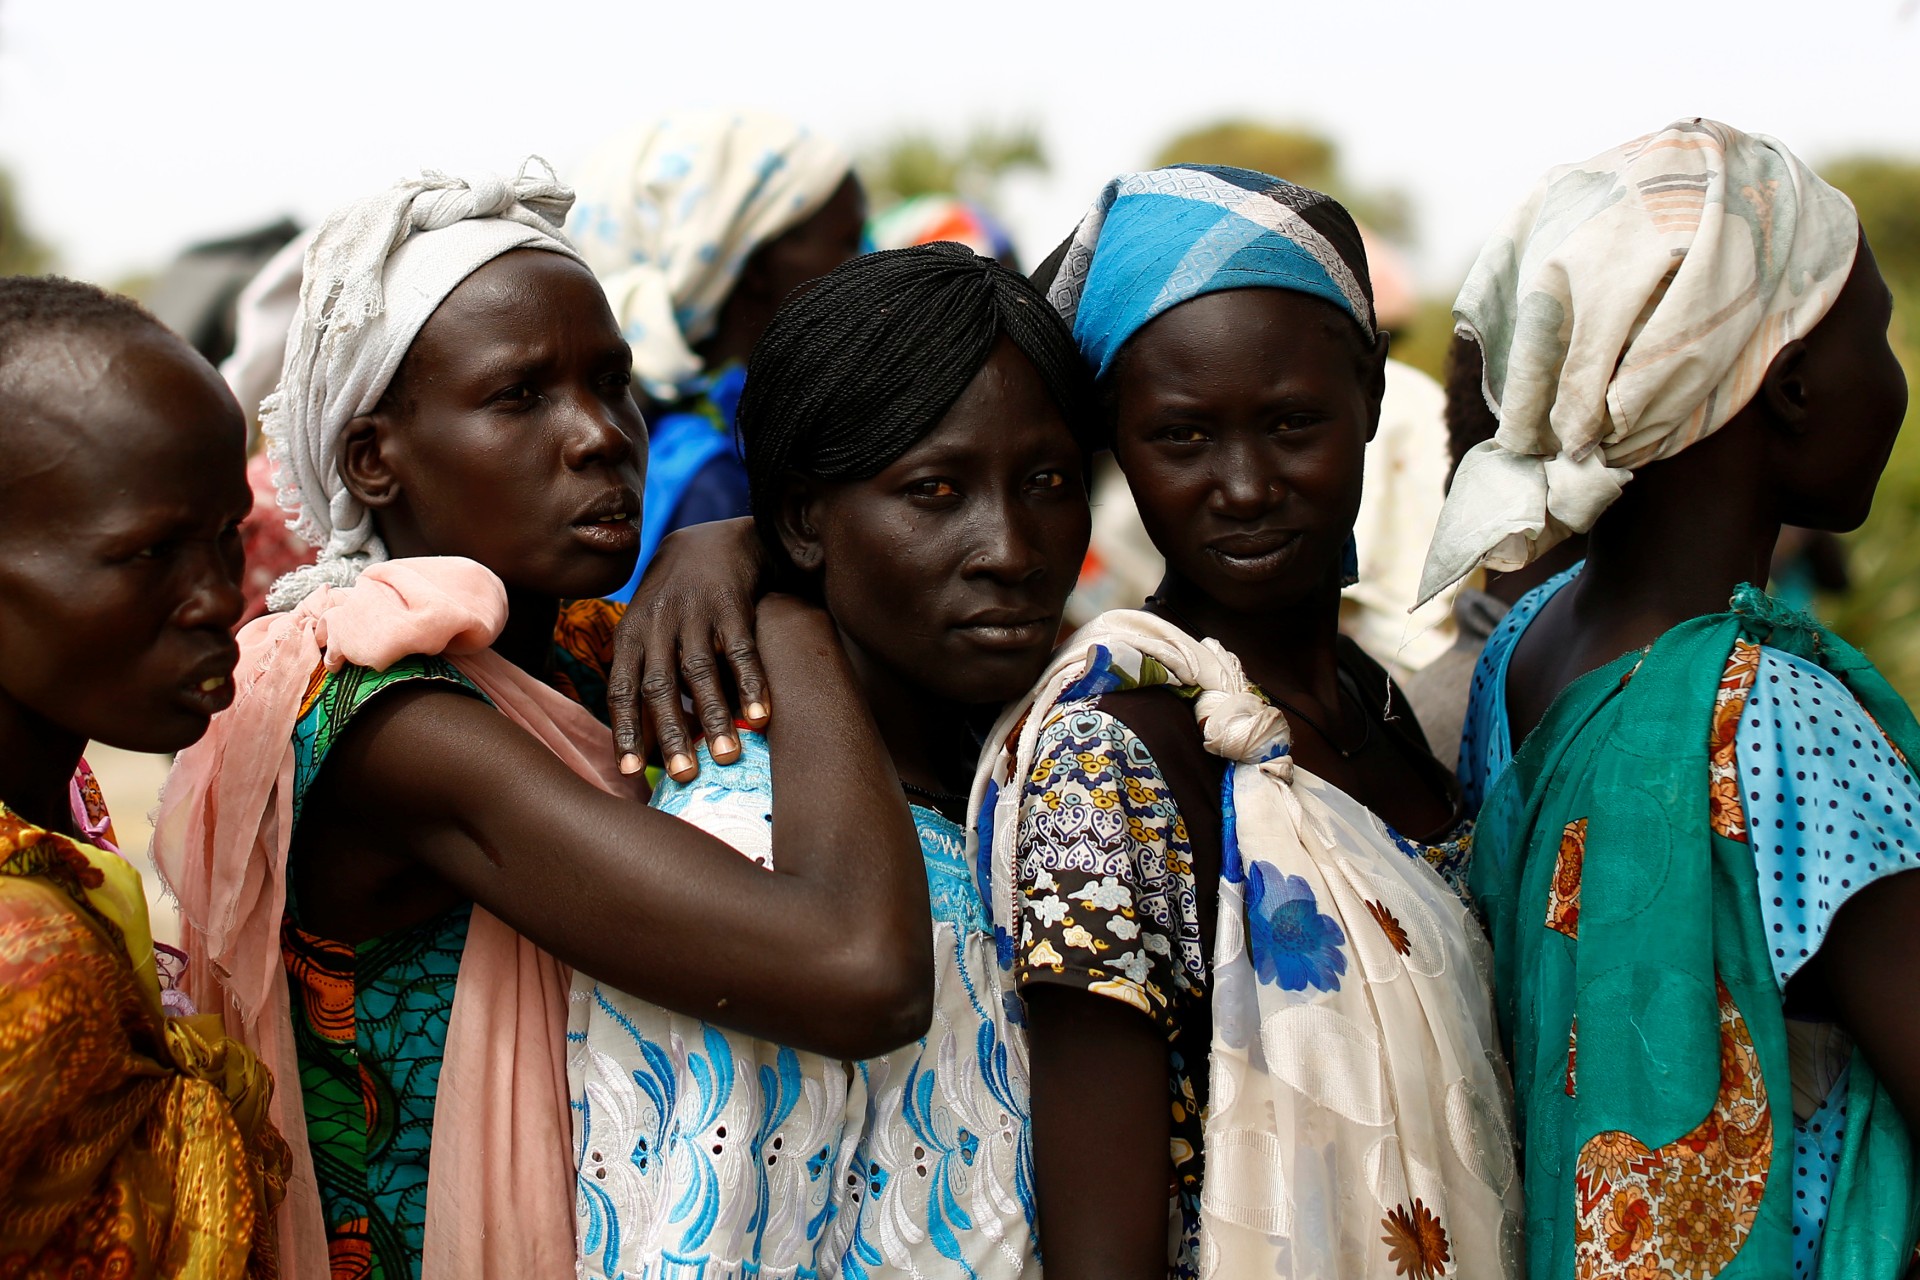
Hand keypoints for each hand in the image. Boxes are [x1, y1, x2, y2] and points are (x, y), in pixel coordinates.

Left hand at [608, 517, 769, 781]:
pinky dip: (751, 684)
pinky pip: (741, 651)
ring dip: (713, 716)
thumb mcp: (649, 629)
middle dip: (671, 733)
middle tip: (683, 775)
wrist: (712, 542)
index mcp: (631, 635)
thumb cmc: (678, 602)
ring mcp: (694, 614)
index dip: (625, 731)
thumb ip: (648, 676)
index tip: (630, 772)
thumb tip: (650, 745)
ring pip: (699, 672)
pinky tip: (761, 717)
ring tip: (727, 756)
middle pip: (659, 686)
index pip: (622, 689)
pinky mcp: (731, 605)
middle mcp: (657, 624)